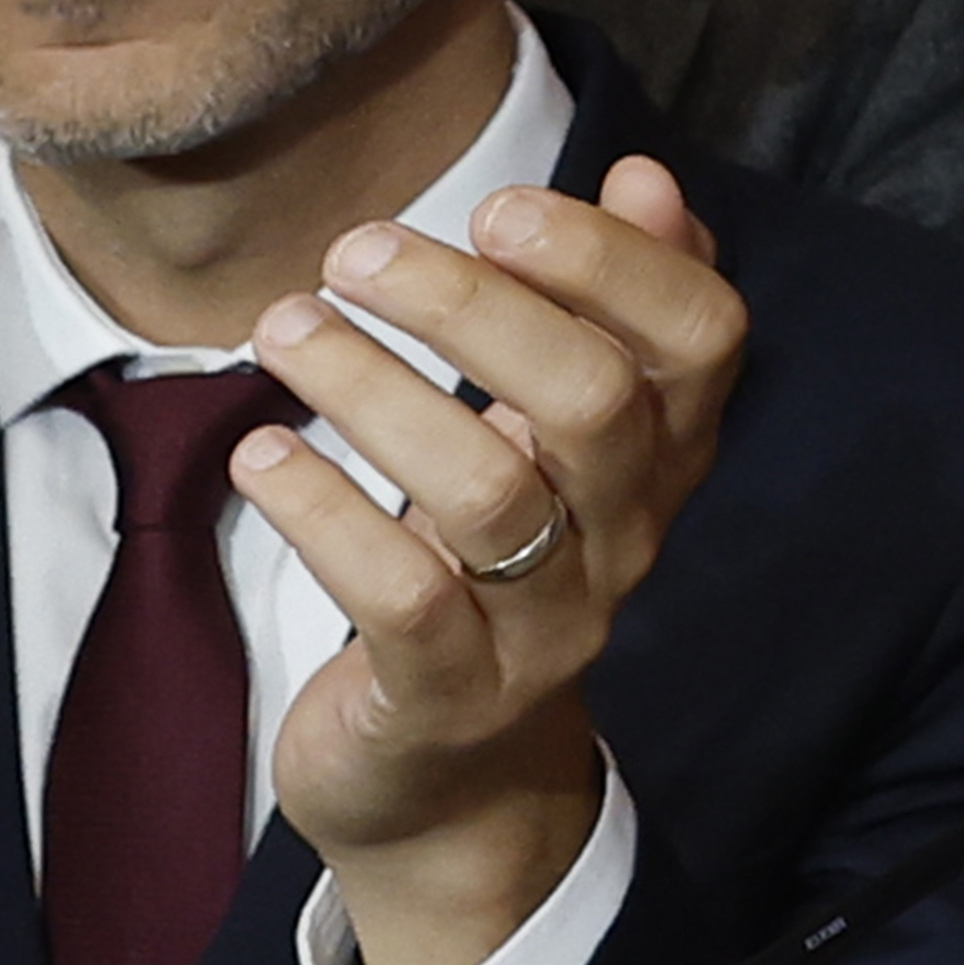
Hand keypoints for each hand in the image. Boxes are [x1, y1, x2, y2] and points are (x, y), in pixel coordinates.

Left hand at [230, 157, 747, 964]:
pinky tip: (262, 454)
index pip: (702, 342)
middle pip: (592, 400)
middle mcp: (621, 540)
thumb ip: (602, 308)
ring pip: (486, 491)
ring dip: (372, 391)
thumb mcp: (553, 440)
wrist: (450, 789)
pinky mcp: (445, 698)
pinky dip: (321, 512)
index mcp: (657, 460)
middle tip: (355, 252)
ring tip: (284, 329)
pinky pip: (398, 598)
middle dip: (470, 307)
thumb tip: (644, 175)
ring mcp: (541, 627)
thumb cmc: (491, 572)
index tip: (499, 208)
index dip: (616, 262)